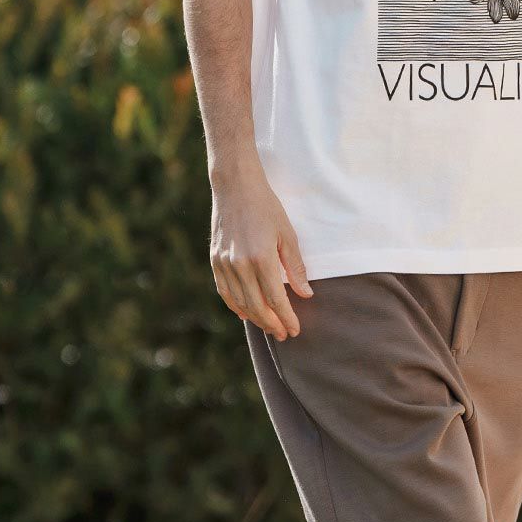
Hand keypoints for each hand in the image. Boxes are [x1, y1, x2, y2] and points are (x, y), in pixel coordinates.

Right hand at [209, 170, 313, 338]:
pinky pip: (224, 291)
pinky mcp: (215, 260)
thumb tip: (305, 294)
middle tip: (284, 334)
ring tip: (269, 326)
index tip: (295, 329)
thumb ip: (295, 266)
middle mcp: (240, 264)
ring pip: (240, 302)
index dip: (286, 317)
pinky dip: (235, 306)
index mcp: (261, 258)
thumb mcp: (288, 234)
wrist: (235, 186)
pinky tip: (246, 314)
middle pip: (257, 306)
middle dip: (272, 324)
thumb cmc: (266, 207)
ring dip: (255, 319)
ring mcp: (224, 263)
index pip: (276, 299)